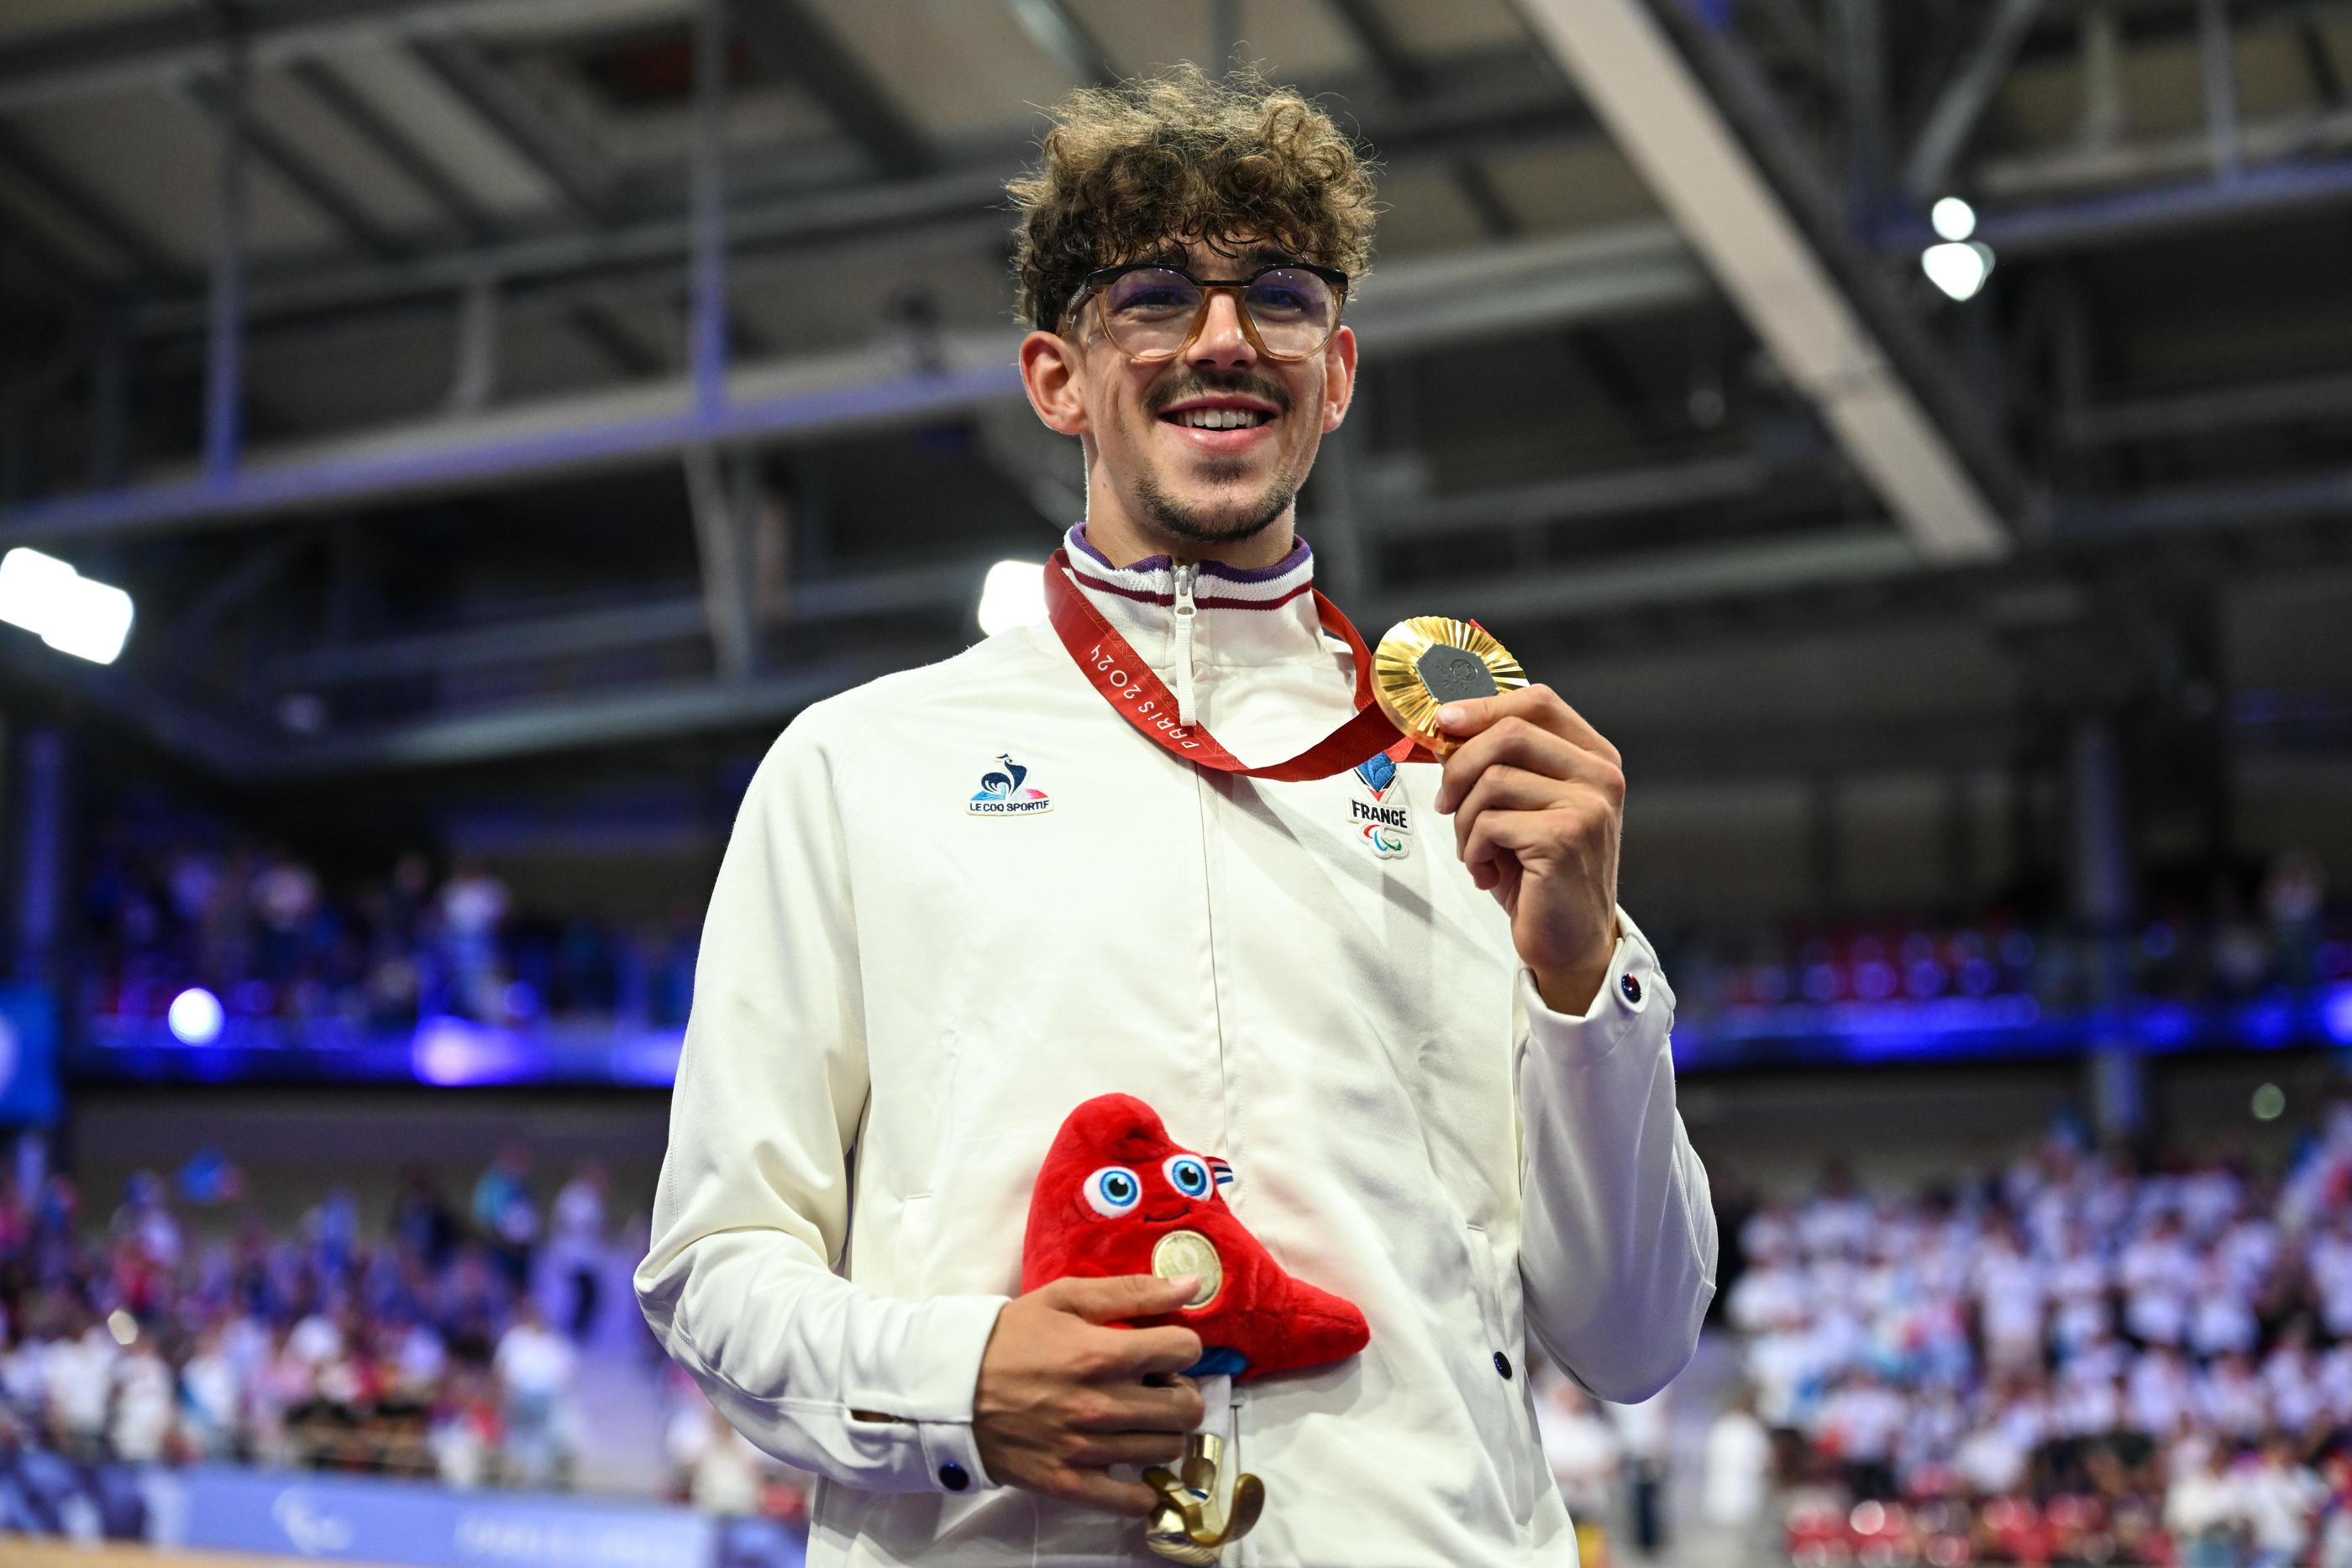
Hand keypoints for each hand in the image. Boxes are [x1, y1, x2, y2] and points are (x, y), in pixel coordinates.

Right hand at [973, 1274, 1206, 1515]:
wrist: (951, 1389)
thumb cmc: (1010, 1337)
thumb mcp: (1065, 1298)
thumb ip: (1132, 1291)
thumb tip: (1193, 1285)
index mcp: (1101, 1354)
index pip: (1185, 1350)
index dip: (1181, 1345)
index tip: (1163, 1348)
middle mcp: (1100, 1405)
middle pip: (1187, 1407)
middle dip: (1181, 1391)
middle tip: (1156, 1386)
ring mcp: (1086, 1450)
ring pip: (1168, 1449)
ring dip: (1163, 1432)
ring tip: (1138, 1419)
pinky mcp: (1069, 1484)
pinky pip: (1133, 1500)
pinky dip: (1142, 1488)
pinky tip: (1129, 1464)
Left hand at [1430, 685, 1624, 1013]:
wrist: (1571, 942)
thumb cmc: (1540, 875)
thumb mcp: (1521, 808)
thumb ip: (1498, 764)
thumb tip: (1448, 728)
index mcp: (1594, 758)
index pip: (1539, 702)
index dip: (1484, 705)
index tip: (1445, 721)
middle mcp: (1599, 776)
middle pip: (1510, 731)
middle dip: (1461, 765)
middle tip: (1446, 802)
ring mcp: (1587, 806)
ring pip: (1492, 778)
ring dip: (1465, 819)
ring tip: (1475, 850)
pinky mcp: (1564, 838)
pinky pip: (1490, 821)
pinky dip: (1474, 848)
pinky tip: (1487, 872)